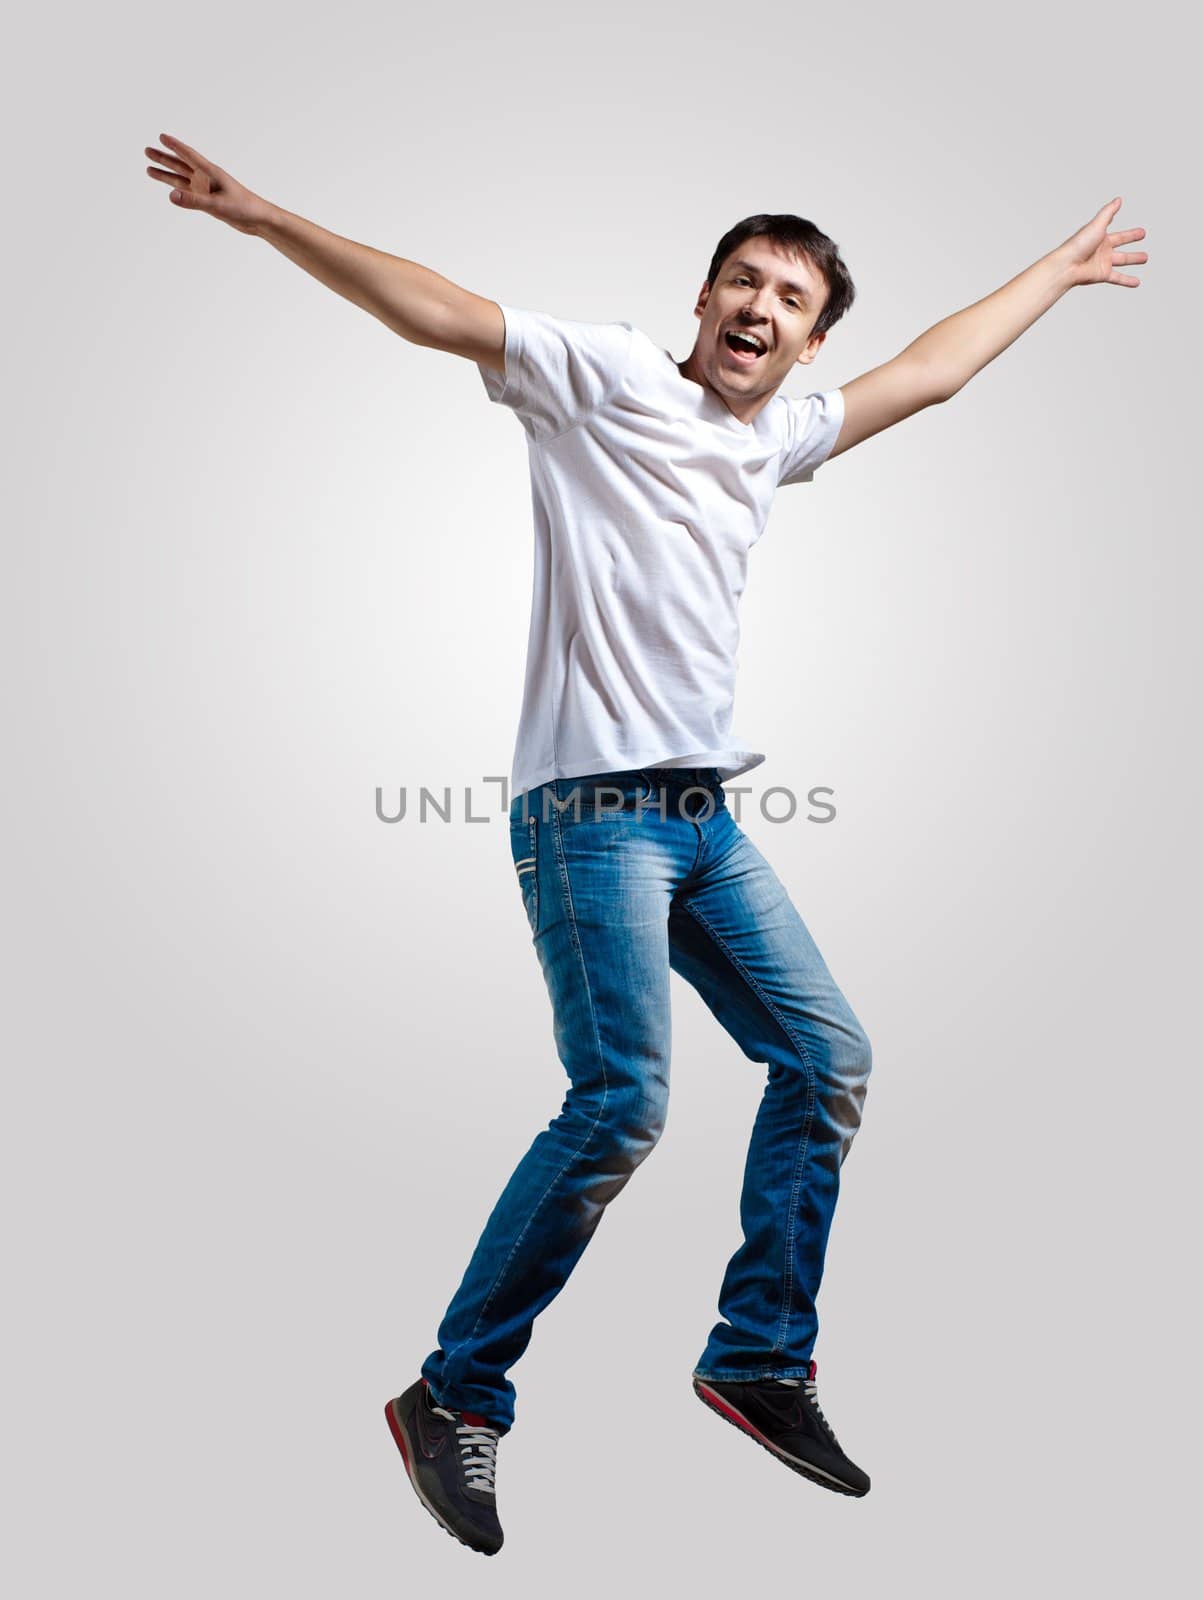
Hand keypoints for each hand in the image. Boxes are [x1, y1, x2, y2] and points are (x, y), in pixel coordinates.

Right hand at [144, 133, 271, 234]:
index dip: (175, 146)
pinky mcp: (209, 201)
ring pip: (182, 179)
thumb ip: (193, 201)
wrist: (258, 220)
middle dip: (164, 158)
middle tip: (147, 150)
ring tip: (148, 169)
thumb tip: (170, 195)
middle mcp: (207, 179)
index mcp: (211, 173)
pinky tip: (169, 189)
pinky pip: (188, 193)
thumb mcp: (217, 205)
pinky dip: (178, 190)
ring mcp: (207, 190)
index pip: (189, 155)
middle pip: (180, 165)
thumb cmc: (243, 208)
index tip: (161, 136)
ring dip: (166, 174)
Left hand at [1057, 197, 1147, 287]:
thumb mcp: (1097, 225)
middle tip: (1143, 237)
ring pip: (1122, 261)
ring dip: (1134, 259)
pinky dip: (1127, 280)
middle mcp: (1102, 250)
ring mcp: (1103, 263)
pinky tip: (1136, 282)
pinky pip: (1118, 278)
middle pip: (1121, 244)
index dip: (1130, 233)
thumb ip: (1108, 212)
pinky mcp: (1102, 274)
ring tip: (1145, 258)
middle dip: (1132, 240)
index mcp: (1101, 238)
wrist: (1067, 265)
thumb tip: (1118, 199)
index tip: (1141, 231)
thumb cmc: (1078, 244)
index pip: (1120, 234)